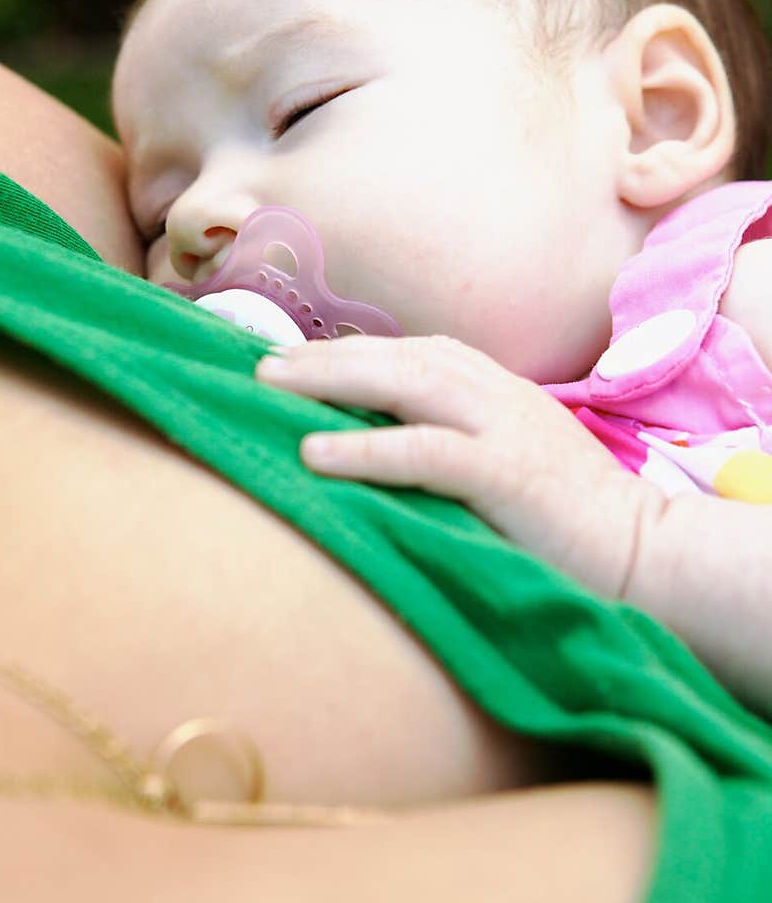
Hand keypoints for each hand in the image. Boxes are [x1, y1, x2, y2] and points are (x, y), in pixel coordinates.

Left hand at [255, 334, 666, 599]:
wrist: (641, 551)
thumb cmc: (567, 517)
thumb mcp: (507, 459)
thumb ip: (455, 439)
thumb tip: (379, 440)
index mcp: (494, 387)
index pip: (409, 351)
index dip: (349, 350)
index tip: (293, 357)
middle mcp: (494, 392)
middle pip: (395, 355)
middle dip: (324, 356)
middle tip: (260, 364)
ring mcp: (502, 426)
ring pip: (404, 382)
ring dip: (331, 381)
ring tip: (270, 388)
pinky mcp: (506, 472)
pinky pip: (425, 450)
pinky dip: (367, 447)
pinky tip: (317, 452)